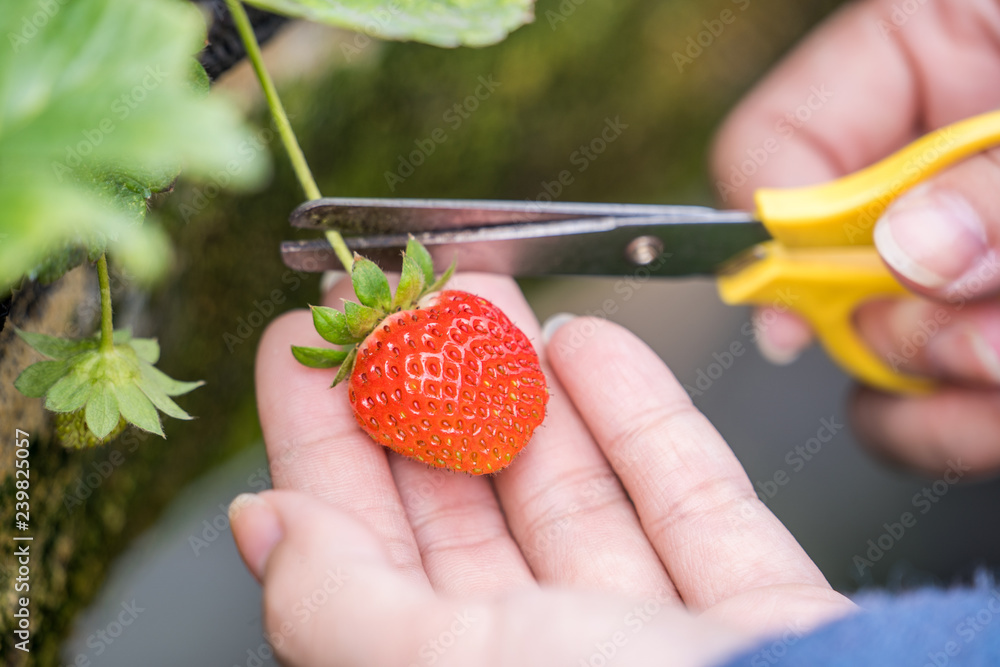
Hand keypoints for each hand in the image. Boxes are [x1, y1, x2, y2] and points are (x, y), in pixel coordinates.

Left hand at [231, 273, 852, 666]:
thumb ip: (338, 601)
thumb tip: (263, 525)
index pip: (354, 542)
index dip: (321, 434)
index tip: (298, 341)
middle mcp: (541, 660)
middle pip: (460, 501)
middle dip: (422, 385)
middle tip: (397, 295)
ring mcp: (646, 632)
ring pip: (568, 485)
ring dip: (524, 382)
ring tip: (487, 294)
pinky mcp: (743, 606)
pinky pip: (681, 495)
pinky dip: (638, 414)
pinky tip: (593, 346)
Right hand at [712, 0, 999, 474]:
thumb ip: (990, 178)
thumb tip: (909, 258)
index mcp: (918, 58)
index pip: (769, 151)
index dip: (766, 238)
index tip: (791, 311)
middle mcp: (921, 170)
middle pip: (818, 278)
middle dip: (884, 327)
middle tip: (964, 337)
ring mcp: (959, 257)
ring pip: (885, 360)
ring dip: (946, 388)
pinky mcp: (991, 332)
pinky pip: (948, 406)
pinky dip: (975, 423)